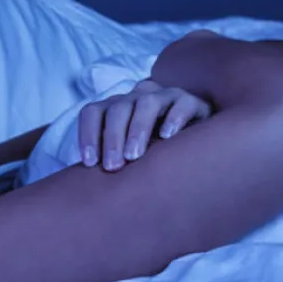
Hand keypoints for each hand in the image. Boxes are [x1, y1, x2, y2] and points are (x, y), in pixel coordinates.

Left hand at [78, 79, 211, 170]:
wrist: (196, 148)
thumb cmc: (153, 156)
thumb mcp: (128, 158)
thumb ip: (111, 161)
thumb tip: (87, 184)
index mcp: (117, 108)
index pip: (94, 112)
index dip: (87, 134)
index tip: (90, 163)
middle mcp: (138, 98)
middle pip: (118, 108)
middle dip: (112, 138)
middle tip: (113, 166)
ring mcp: (165, 96)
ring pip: (147, 102)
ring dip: (138, 129)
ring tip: (134, 156)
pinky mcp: (192, 102)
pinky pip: (182, 104)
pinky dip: (174, 118)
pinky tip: (168, 137)